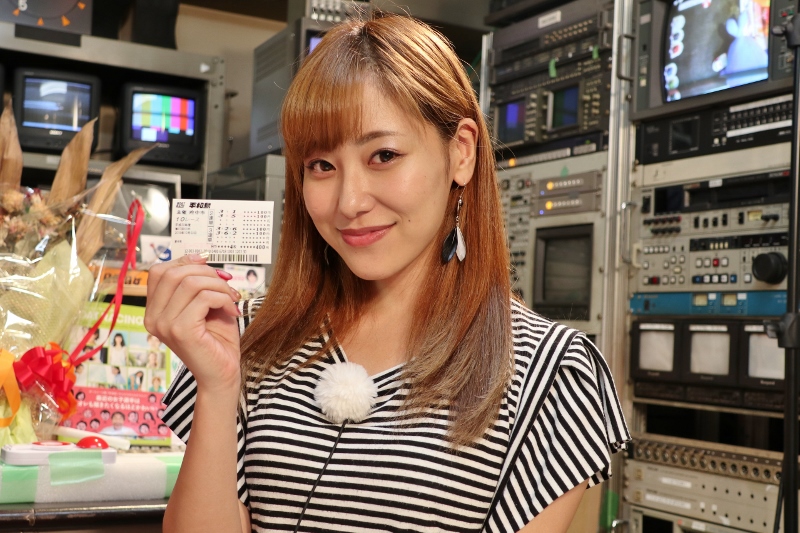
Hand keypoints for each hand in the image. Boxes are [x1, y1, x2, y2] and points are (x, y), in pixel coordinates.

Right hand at [144, 254, 241, 393]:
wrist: (222, 374)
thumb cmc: (216, 340)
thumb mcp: (205, 304)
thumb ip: (197, 283)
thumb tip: (200, 258)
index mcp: (153, 310)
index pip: (160, 270)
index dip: (187, 262)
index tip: (211, 269)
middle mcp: (152, 318)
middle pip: (174, 272)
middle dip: (207, 273)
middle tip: (227, 286)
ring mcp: (164, 324)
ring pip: (191, 282)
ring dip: (218, 286)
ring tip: (232, 299)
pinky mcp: (181, 330)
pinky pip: (203, 297)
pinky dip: (223, 298)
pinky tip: (231, 311)